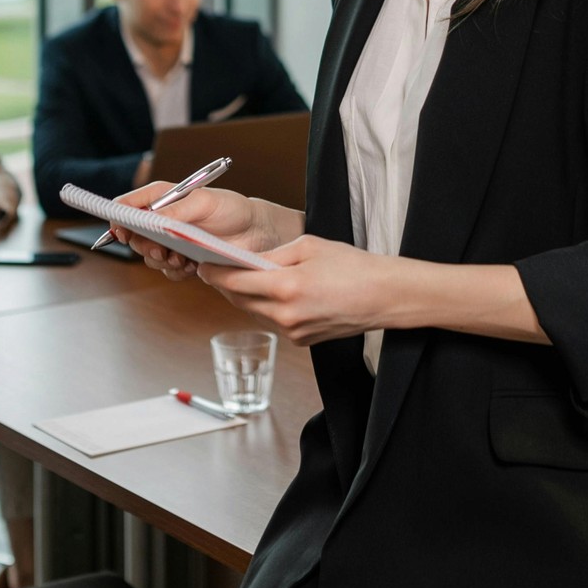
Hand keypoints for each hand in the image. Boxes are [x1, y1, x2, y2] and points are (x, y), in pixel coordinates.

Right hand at [108, 182, 300, 281]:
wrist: (256, 234)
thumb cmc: (233, 209)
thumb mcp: (204, 203)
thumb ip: (175, 212)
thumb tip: (151, 220)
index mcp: (163, 197)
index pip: (128, 205)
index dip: (119, 218)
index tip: (122, 231)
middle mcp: (163, 219)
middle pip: (134, 235)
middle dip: (143, 245)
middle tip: (160, 250)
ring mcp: (171, 241)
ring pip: (149, 256)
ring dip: (160, 260)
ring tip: (179, 258)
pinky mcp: (182, 260)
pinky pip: (167, 271)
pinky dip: (175, 271)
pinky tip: (191, 266)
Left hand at [198, 235, 393, 345]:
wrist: (384, 296)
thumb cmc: (352, 266)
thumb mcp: (309, 246)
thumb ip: (273, 255)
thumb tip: (246, 261)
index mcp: (285, 287)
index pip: (234, 282)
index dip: (214, 273)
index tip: (203, 264)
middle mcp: (285, 315)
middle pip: (239, 300)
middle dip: (226, 285)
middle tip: (217, 268)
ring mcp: (292, 332)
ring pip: (254, 312)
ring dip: (245, 297)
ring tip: (244, 278)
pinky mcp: (301, 340)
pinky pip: (272, 321)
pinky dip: (266, 307)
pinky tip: (274, 293)